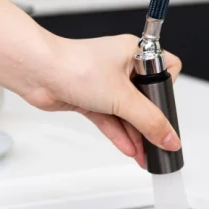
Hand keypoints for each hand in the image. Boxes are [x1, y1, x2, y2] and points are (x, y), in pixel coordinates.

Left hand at [24, 33, 182, 167]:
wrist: (37, 73)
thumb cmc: (75, 66)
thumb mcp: (122, 97)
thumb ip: (150, 121)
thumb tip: (171, 138)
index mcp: (135, 52)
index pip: (166, 69)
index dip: (167, 89)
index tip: (165, 110)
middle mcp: (121, 66)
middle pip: (146, 98)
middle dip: (150, 121)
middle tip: (158, 142)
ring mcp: (104, 83)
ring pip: (127, 112)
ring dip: (135, 134)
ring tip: (145, 156)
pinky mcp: (90, 98)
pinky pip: (111, 119)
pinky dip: (119, 134)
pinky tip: (129, 149)